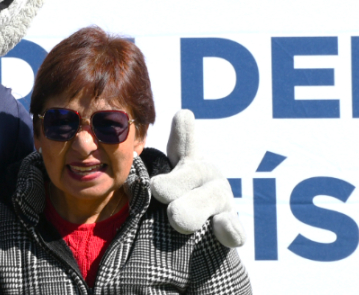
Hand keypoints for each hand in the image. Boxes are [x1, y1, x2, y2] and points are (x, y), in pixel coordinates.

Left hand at [150, 110, 245, 247]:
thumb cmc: (167, 208)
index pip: (183, 146)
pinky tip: (222, 227)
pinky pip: (233, 229)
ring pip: (211, 198)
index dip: (183, 132)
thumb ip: (142, 182)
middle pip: (193, 173)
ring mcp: (221, 201)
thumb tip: (126, 172)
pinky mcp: (230, 228)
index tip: (183, 115)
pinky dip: (230, 229)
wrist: (190, 242)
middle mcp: (207, 178)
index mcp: (186, 166)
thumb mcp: (154, 191)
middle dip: (176, 181)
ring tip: (176, 217)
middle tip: (157, 189)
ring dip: (194, 206)